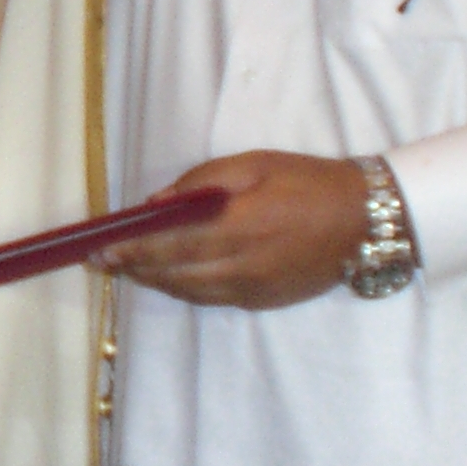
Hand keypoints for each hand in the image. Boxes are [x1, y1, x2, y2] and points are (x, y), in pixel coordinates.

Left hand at [99, 150, 368, 307]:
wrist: (365, 220)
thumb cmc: (308, 182)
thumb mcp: (255, 164)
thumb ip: (202, 182)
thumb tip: (158, 203)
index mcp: (238, 226)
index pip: (170, 244)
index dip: (132, 249)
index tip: (101, 249)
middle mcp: (241, 264)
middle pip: (173, 273)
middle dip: (134, 268)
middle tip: (102, 262)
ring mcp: (252, 288)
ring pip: (189, 290)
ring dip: (155, 281)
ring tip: (127, 268)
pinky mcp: (262, 301)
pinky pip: (210, 298)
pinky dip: (183, 288)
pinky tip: (168, 277)